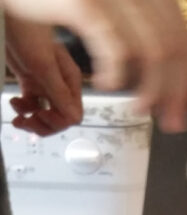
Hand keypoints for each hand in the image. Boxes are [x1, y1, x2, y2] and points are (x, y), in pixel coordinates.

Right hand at [1, 0, 186, 132]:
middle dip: (179, 90)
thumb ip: (130, 35)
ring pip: (153, 49)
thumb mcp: (89, 11)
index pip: (179, 26)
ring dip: (154, 89)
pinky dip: (118, 73)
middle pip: (172, 42)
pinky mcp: (83, 0)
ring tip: (144, 110)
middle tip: (175, 119)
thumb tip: (159, 70)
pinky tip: (109, 86)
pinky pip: (115, 45)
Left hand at [5, 16, 82, 134]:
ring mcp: (45, 82)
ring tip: (19, 116)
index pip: (73, 114)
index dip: (58, 122)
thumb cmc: (27, 29)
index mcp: (70, 80)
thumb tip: (73, 119)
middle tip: (28, 122)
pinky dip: (22, 108)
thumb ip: (59, 93)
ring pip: (44, 113)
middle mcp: (60, 84)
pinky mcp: (31, 80)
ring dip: (31, 119)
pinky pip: (31, 104)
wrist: (10, 14)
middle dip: (43, 124)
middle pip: (59, 117)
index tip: (42, 119)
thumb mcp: (43, 65)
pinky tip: (15, 102)